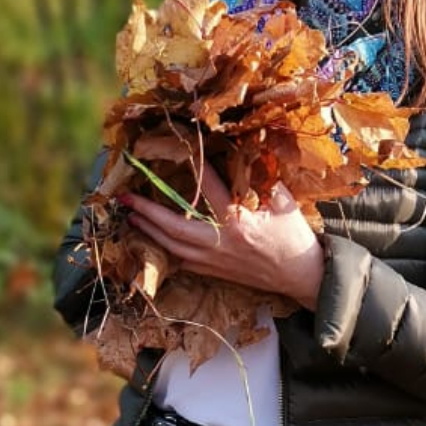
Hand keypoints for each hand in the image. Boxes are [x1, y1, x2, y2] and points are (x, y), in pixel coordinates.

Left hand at [118, 163, 325, 308]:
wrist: (301, 276)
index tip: (178, 150)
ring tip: (131, 215)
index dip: (195, 166)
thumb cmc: (294, 237)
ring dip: (149, 231)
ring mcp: (215, 260)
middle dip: (147, 210)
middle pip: (174, 227)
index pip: (209, 188)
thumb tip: (248, 151)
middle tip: (124, 196)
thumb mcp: (284, 202)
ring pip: (173, 247)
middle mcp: (221, 242)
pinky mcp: (215, 272)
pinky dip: (165, 251)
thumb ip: (263, 179)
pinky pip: (182, 263)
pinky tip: (153, 241)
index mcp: (239, 221)